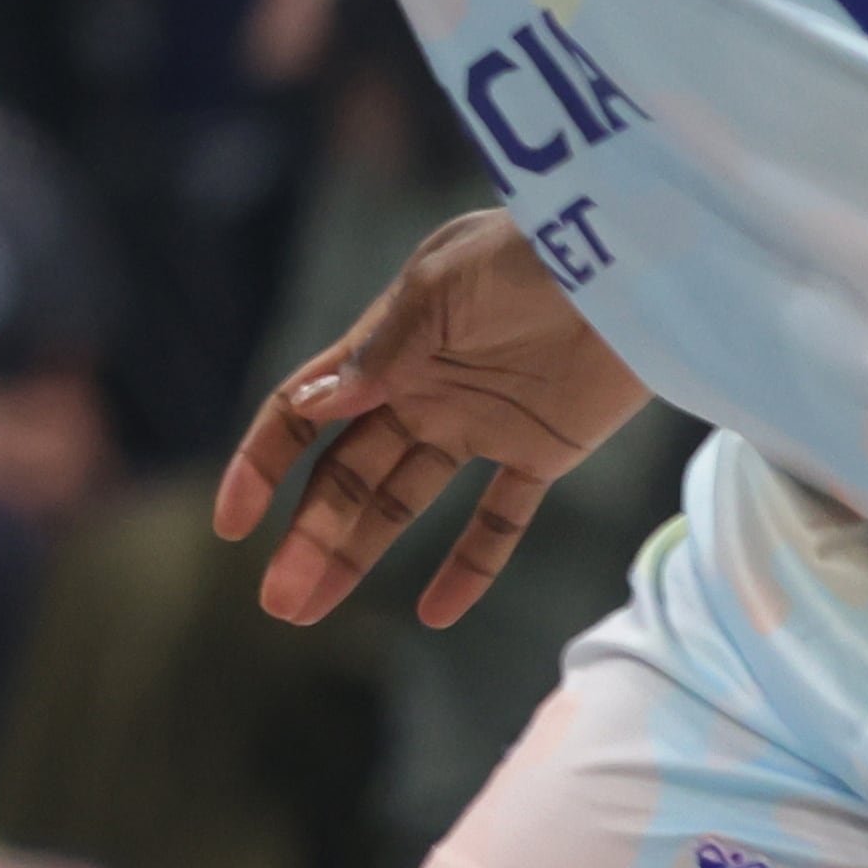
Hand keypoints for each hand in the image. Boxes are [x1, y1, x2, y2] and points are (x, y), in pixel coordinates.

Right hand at [218, 210, 649, 629]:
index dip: (262, 468)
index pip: (303, 415)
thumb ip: (382, 353)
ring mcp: (478, 423)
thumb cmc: (531, 251)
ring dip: (358, 555)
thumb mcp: (444, 288)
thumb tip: (307, 409)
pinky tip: (437, 616)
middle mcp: (420, 392)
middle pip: (346, 477)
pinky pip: (499, 520)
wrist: (635, 259)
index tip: (232, 525)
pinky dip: (470, 567)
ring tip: (315, 613)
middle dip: (308, 538)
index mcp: (385, 349)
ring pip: (402, 504)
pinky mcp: (542, 449)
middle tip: (278, 603)